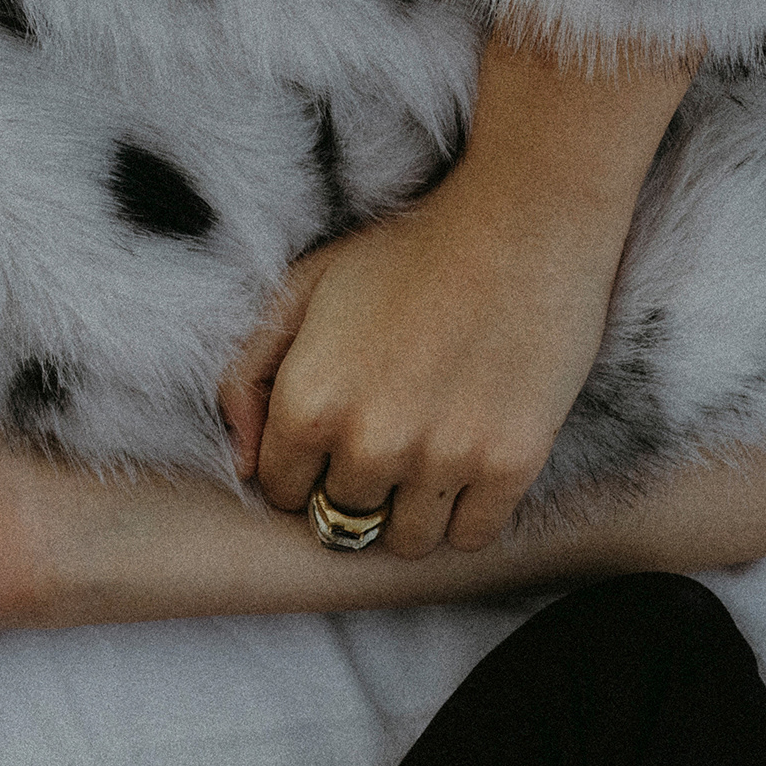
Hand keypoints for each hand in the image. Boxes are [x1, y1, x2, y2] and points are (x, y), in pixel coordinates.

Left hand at [217, 172, 626, 561]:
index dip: (304, 469)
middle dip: (356, 488)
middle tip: (389, 438)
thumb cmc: (408, 250)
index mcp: (308, 404)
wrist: (522, 222)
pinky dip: (466, 514)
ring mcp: (441, 459)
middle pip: (342, 523)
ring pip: (406, 542)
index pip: (282, 494)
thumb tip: (243, 464)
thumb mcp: (303, 289)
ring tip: (428, 457)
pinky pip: (470, 538)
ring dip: (410, 511)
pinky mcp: (507, 465)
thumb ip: (247, 373)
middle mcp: (368, 443)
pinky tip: (469, 464)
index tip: (336, 438)